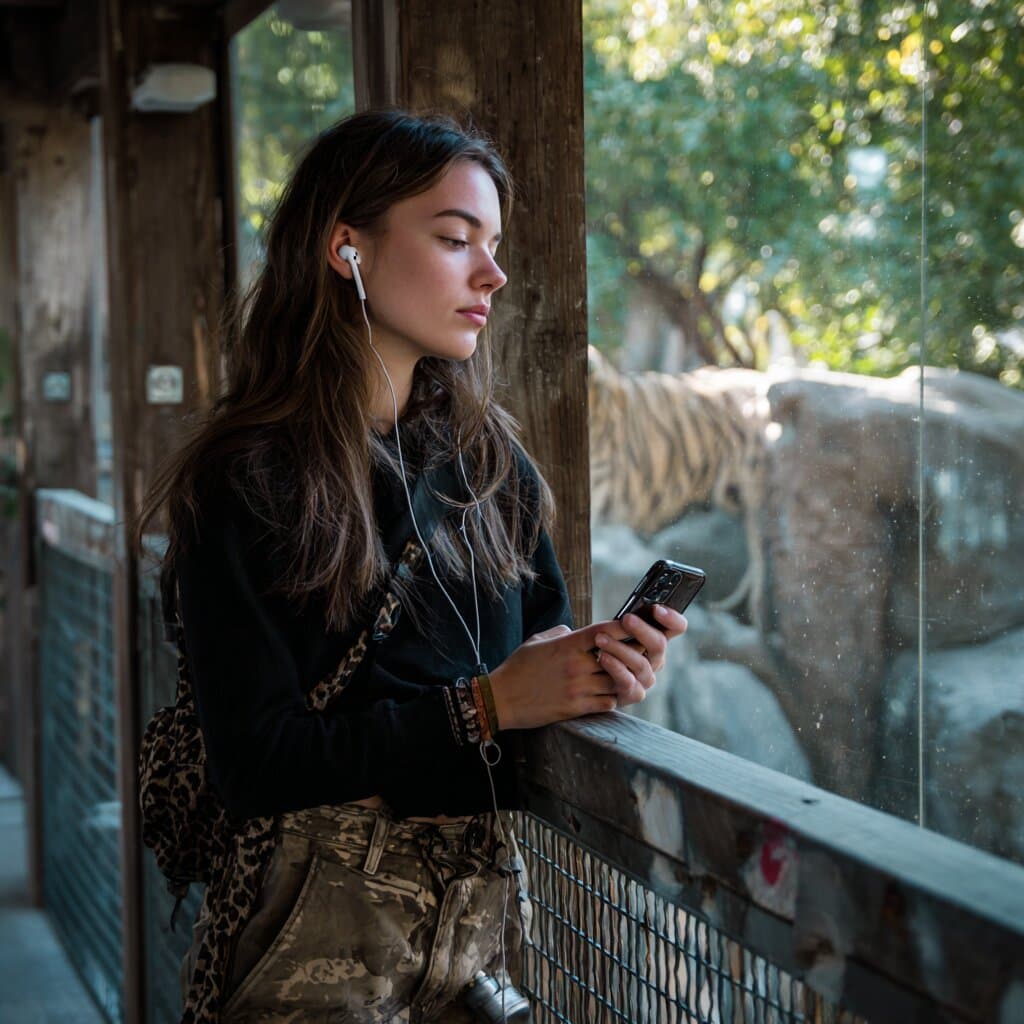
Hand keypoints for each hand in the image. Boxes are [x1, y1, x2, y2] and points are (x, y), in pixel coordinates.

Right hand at [487, 608, 687, 730]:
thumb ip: (562, 634)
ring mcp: (577, 687)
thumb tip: (579, 632)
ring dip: (625, 678)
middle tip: (643, 651)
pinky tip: (610, 695)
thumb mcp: (538, 641)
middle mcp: (575, 664)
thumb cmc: (518, 668)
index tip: (637, 624)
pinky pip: (607, 702)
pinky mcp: (575, 707)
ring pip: (617, 681)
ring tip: (630, 675)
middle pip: (618, 656)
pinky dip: (613, 698)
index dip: (625, 626)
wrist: (500, 699)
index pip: (605, 630)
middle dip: (632, 654)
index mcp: (567, 644)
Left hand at [591, 605, 687, 706]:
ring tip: (600, 638)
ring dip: (620, 649)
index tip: (657, 609)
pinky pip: (628, 682)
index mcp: (655, 639)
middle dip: (642, 630)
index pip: (676, 627)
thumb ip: (625, 621)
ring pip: (642, 664)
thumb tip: (633, 608)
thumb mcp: (611, 629)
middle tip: (626, 619)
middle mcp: (655, 660)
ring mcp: (645, 679)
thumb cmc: (599, 646)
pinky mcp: (632, 694)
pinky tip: (603, 658)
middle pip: (659, 644)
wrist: (581, 676)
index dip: (672, 619)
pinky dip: (616, 668)